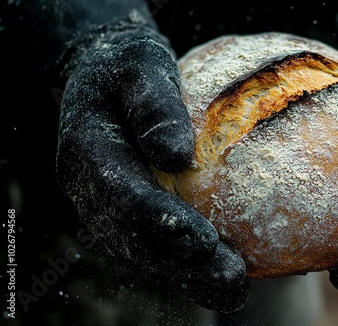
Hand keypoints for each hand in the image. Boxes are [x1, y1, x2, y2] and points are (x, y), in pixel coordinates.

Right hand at [56, 31, 248, 311]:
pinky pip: (154, 242)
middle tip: (231, 279)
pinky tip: (225, 271)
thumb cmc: (129, 65)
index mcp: (86, 152)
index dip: (159, 223)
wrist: (108, 74)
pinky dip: (186, 263)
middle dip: (181, 266)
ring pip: (142, 251)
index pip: (121, 196)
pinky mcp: (128, 207)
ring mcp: (107, 203)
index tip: (204, 240)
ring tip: (234, 289)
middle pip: (132, 238)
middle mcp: (91, 188)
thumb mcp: (140, 65)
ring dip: (187, 275)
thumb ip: (153, 103)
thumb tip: (177, 155)